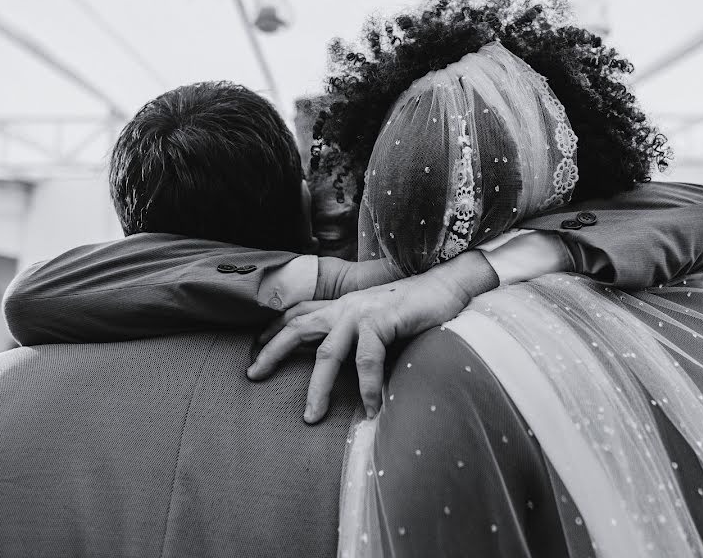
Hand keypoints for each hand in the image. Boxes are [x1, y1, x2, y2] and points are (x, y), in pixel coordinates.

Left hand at [249, 251, 498, 422]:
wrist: (450, 286)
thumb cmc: (420, 308)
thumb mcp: (381, 321)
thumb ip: (361, 337)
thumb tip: (350, 363)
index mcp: (344, 305)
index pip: (300, 313)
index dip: (274, 329)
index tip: (255, 350)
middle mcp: (347, 306)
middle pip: (298, 327)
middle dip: (272, 350)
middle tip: (252, 375)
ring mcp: (363, 312)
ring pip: (328, 352)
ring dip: (318, 388)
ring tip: (311, 416)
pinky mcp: (382, 319)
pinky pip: (367, 359)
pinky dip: (367, 387)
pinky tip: (370, 409)